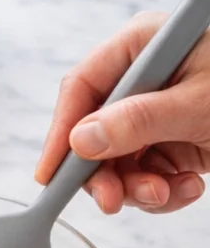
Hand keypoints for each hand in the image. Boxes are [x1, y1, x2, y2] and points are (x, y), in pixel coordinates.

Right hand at [35, 7, 209, 214]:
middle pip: (96, 130)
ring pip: (121, 159)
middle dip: (107, 171)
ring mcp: (161, 110)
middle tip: (115, 202)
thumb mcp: (199, 105)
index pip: (84, 86)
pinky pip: (150, 172)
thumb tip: (82, 140)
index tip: (51, 176)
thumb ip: (138, 122)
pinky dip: (164, 190)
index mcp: (145, 46)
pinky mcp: (177, 138)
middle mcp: (147, 77)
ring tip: (169, 193)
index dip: (62, 131)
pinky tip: (190, 188)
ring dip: (139, 187)